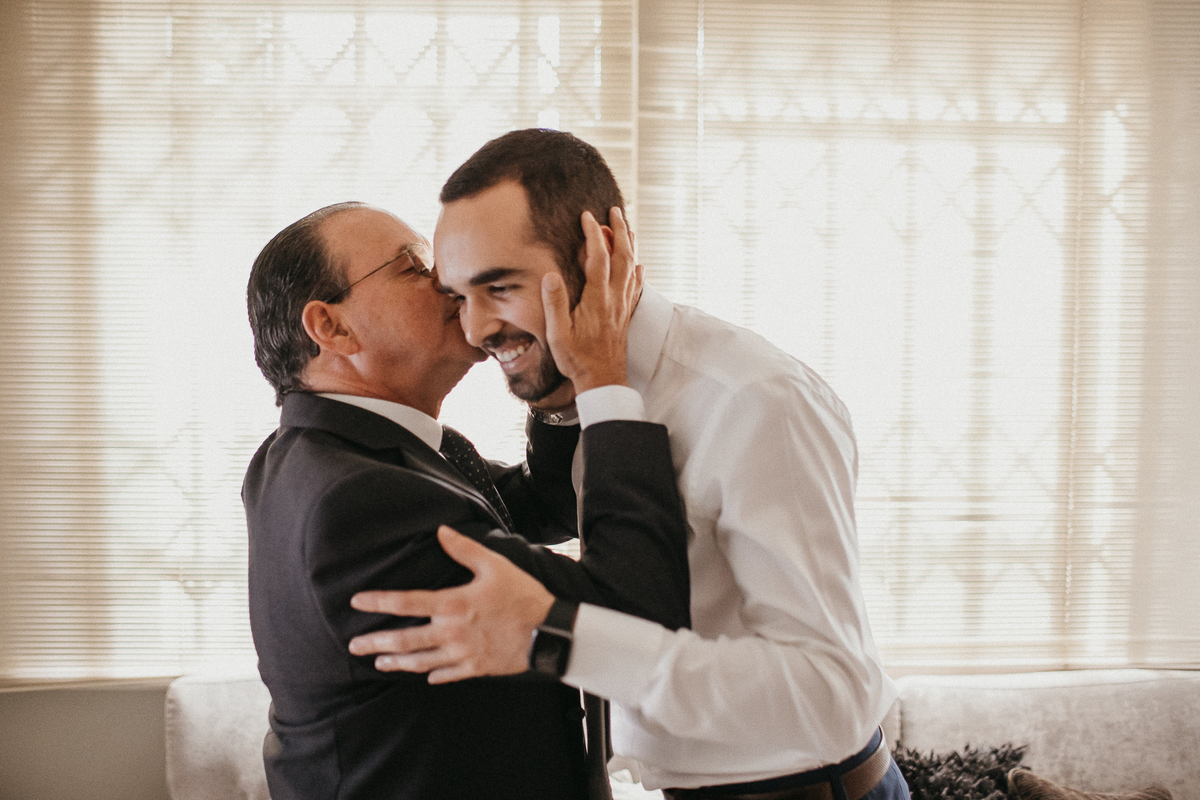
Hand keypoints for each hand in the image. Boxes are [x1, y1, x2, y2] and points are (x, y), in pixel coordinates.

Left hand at [348, 526, 554, 683]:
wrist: (549, 632)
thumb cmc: (522, 594)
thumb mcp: (494, 565)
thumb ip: (464, 549)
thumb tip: (441, 531)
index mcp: (453, 604)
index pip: (406, 602)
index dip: (378, 601)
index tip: (356, 602)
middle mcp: (452, 632)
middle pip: (405, 640)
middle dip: (376, 643)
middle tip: (354, 646)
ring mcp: (462, 654)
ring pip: (420, 662)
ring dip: (397, 662)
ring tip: (380, 662)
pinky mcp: (476, 668)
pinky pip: (448, 675)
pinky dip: (433, 675)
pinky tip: (425, 676)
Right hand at [542, 207, 642, 392]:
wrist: (602, 380)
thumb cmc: (577, 359)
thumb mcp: (557, 333)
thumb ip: (555, 303)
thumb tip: (551, 274)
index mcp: (596, 299)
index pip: (598, 258)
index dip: (594, 234)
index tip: (588, 217)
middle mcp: (614, 299)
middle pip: (622, 256)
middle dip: (619, 230)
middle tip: (615, 211)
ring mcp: (622, 306)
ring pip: (631, 268)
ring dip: (630, 245)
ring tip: (627, 228)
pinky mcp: (625, 315)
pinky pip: (635, 287)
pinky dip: (637, 271)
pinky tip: (638, 266)